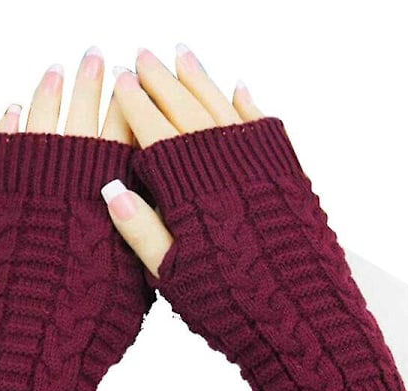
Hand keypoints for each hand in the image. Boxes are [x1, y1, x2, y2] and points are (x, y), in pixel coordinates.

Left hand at [0, 47, 154, 390]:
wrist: (32, 355)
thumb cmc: (93, 328)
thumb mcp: (135, 282)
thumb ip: (140, 230)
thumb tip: (135, 187)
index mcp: (111, 201)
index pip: (124, 137)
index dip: (130, 106)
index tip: (134, 78)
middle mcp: (70, 185)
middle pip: (84, 119)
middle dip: (94, 83)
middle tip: (99, 55)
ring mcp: (28, 191)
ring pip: (42, 125)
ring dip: (51, 93)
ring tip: (58, 68)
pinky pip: (0, 151)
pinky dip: (7, 126)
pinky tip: (13, 107)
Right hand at [100, 44, 407, 390]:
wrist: (298, 316)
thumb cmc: (229, 302)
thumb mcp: (172, 274)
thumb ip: (140, 229)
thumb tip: (109, 190)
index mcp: (187, 189)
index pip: (151, 133)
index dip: (132, 106)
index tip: (118, 81)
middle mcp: (221, 166)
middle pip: (185, 110)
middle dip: (160, 81)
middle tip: (142, 56)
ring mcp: (257, 164)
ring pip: (222, 108)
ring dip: (200, 80)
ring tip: (181, 56)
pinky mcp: (287, 171)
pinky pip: (263, 127)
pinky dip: (249, 105)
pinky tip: (239, 87)